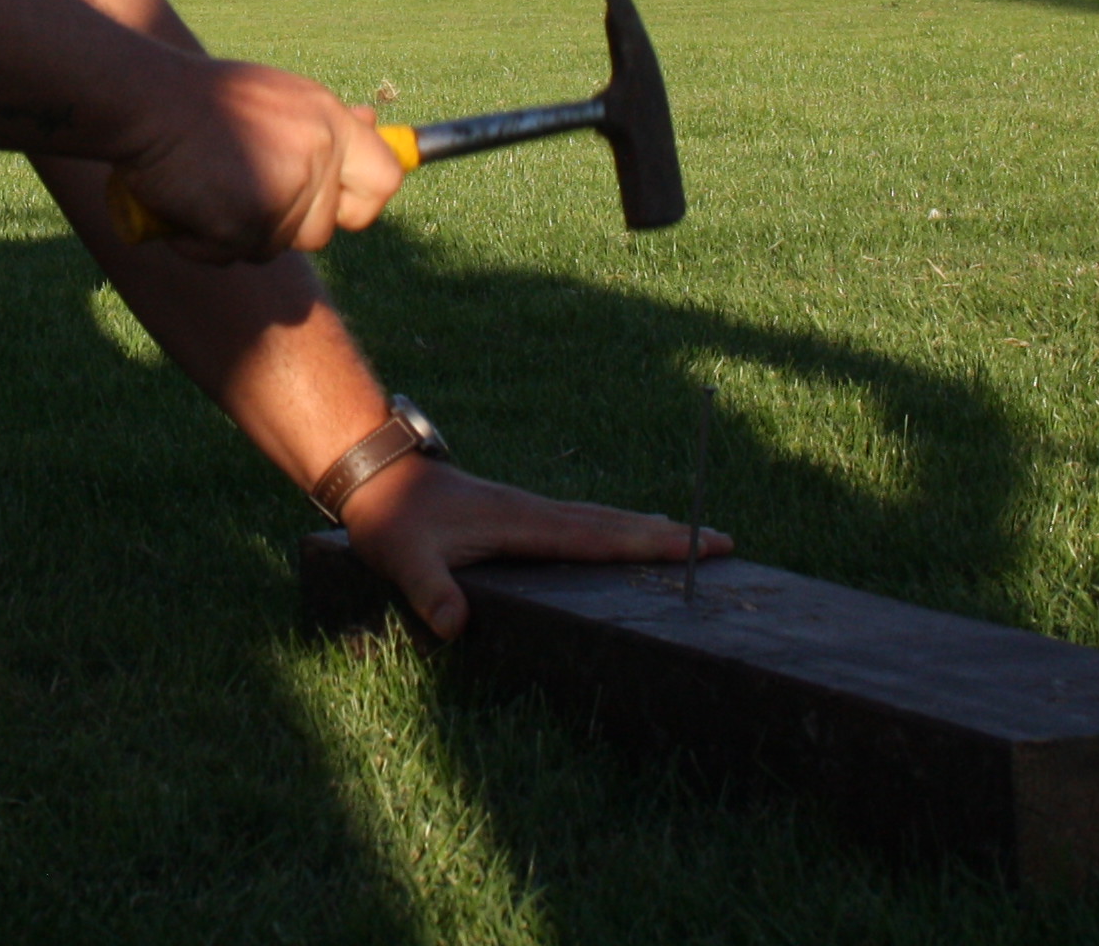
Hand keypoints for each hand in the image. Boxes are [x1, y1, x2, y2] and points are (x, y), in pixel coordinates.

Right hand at [106, 61, 408, 262]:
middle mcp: (317, 154)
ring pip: (273, 247)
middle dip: (282, 225)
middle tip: (239, 191)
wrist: (146, 101)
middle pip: (321, 230)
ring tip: (207, 190)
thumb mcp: (278, 95)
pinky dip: (204, 243)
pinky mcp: (248, 220)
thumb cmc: (203, 98)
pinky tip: (185, 205)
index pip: (385, 179)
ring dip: (238, 234)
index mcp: (329, 120)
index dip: (362, 204)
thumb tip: (371, 123)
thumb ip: (321, 121)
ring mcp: (284, 189)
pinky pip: (232, 255)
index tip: (338, 208)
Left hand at [343, 453, 728, 638]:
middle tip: (725, 541)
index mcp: (524, 522)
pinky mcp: (518, 516)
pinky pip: (581, 524)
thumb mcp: (403, 557)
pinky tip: (621, 535)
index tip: (701, 543)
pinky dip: (613, 529)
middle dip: (668, 534)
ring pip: (601, 520)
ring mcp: (529, 512)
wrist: (374, 473)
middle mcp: (536, 512)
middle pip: (615, 524)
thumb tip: (453, 626)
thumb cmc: (390, 518)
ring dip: (645, 529)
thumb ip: (428, 590)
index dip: (650, 542)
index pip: (600, 536)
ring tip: (690, 539)